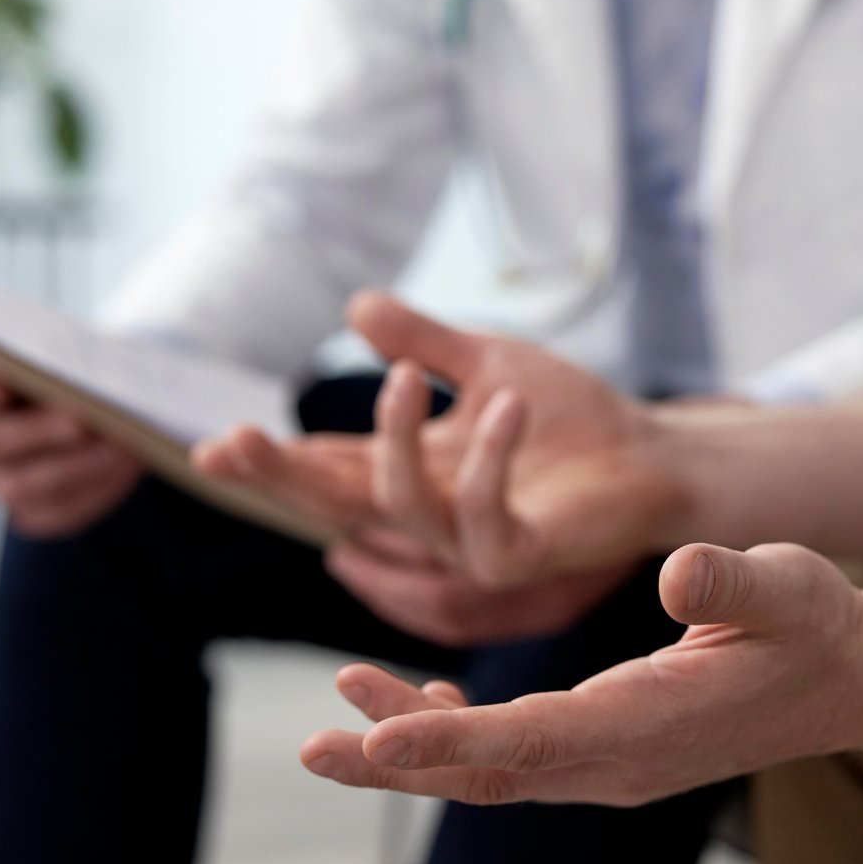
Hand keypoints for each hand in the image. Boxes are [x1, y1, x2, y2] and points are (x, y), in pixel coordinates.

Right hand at [0, 368, 142, 537]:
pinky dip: (98, 487)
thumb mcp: (48, 360)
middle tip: (82, 420)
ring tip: (121, 446)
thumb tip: (84, 368)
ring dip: (77, 465)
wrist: (78, 414)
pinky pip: (61, 510)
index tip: (5, 380)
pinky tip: (128, 465)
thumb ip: (51, 361)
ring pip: (25, 485)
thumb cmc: (57, 375)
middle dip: (38, 431)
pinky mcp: (35, 514)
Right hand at [193, 292, 689, 587]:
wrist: (653, 453)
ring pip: (400, 505)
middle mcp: (430, 513)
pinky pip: (482, 518)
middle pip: (335, 502)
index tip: (209, 445)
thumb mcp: (488, 361)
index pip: (325, 469)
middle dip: (282, 476)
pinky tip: (503, 406)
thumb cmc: (573, 418)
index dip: (270, 462)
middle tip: (233, 441)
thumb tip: (354, 306)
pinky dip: (486, 460)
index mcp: (412, 470)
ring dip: (395, 439)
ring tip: (408, 376)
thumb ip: (423, 341)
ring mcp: (470, 543)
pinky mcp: (520, 556)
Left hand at [298, 542, 862, 806]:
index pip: (531, 741)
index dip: (448, 742)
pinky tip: (420, 705)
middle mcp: (618, 761)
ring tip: (344, 700)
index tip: (371, 739)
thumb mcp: (789, 588)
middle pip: (488, 774)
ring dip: (415, 742)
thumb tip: (678, 572)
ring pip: (494, 767)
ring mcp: (611, 763)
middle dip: (396, 762)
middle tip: (312, 746)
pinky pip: (518, 753)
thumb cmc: (819, 627)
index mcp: (649, 724)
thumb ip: (734, 584)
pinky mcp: (609, 748)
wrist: (851, 678)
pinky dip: (459, 735)